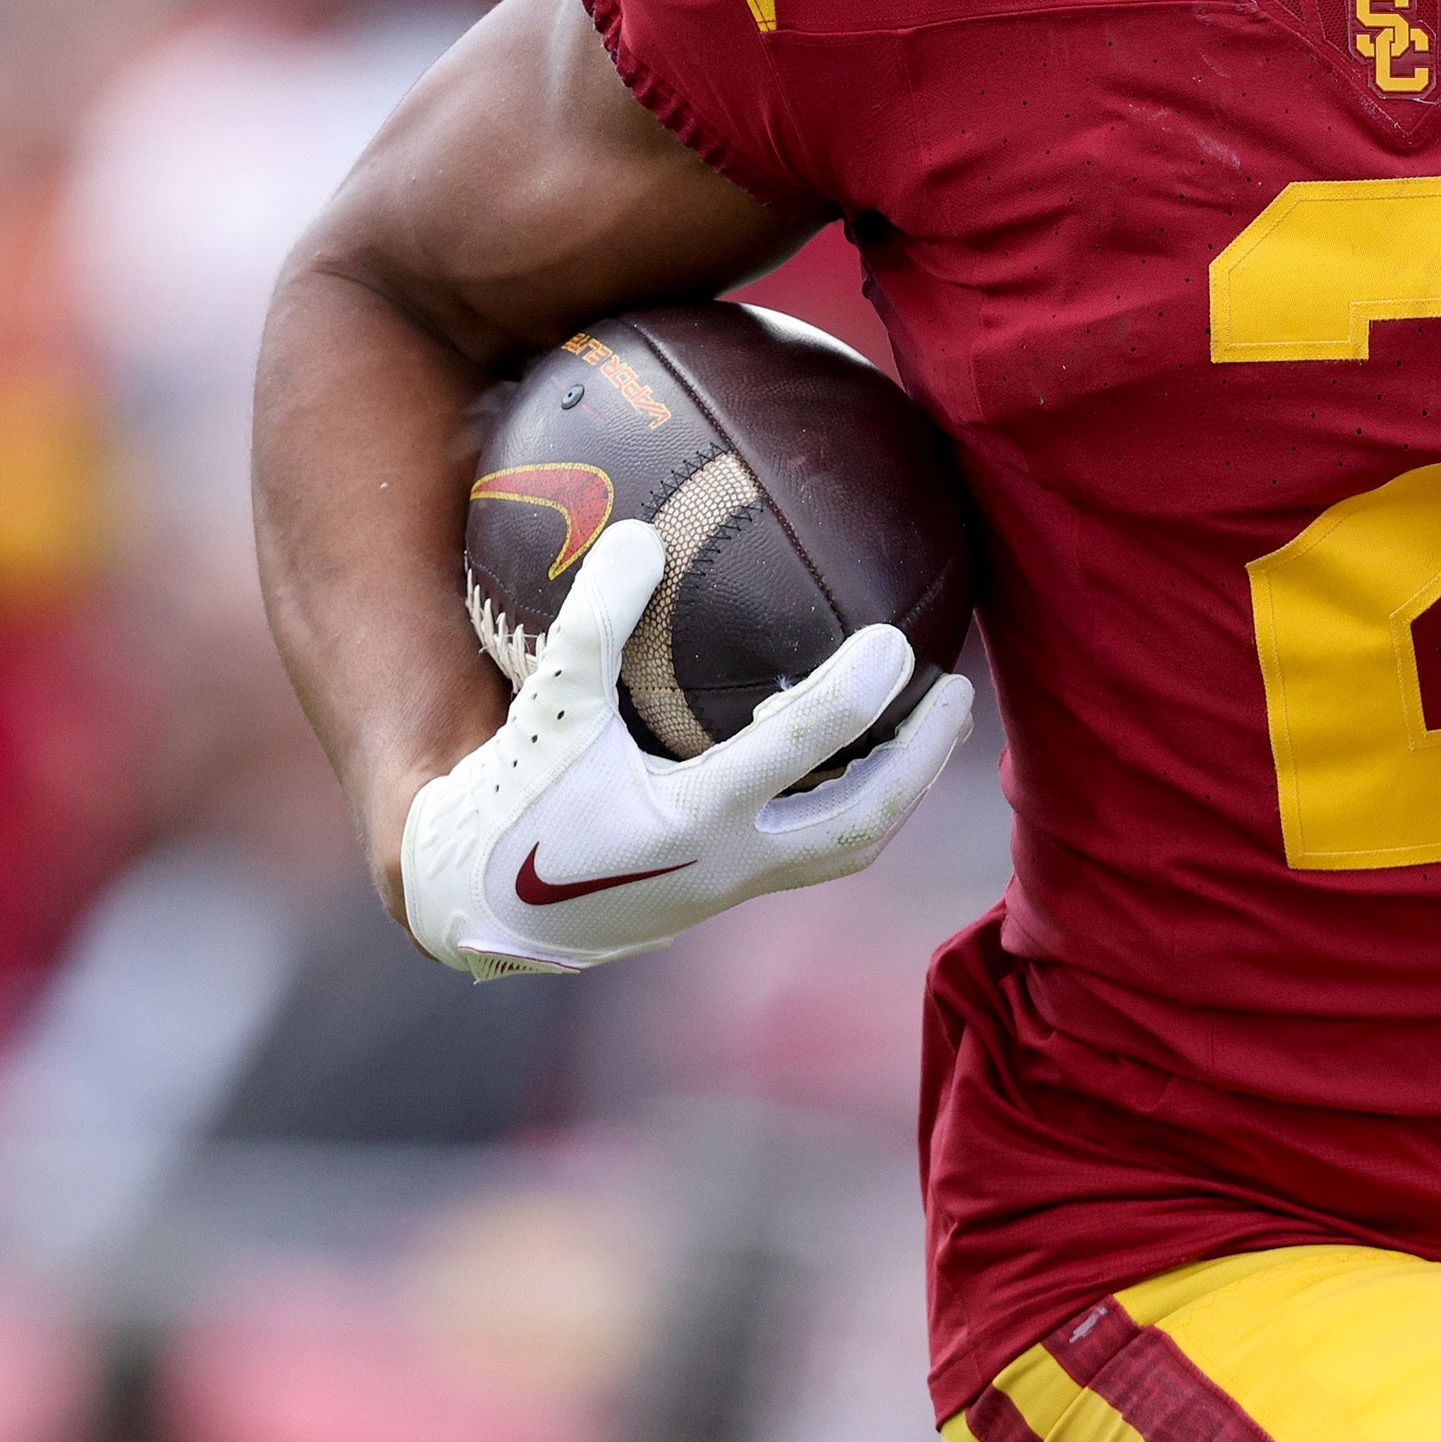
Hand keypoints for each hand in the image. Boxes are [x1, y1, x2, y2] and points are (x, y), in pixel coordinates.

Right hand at [399, 517, 972, 975]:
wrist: (480, 906)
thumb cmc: (514, 798)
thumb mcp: (548, 705)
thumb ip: (594, 622)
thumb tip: (640, 536)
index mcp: (689, 822)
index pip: (796, 755)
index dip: (854, 696)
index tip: (899, 640)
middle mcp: (727, 866)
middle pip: (858, 823)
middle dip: (919, 761)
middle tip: (960, 692)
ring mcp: (732, 889)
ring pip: (846, 846)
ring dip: (900, 788)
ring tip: (934, 727)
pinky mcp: (725, 893)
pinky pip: (813, 849)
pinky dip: (852, 801)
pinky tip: (861, 755)